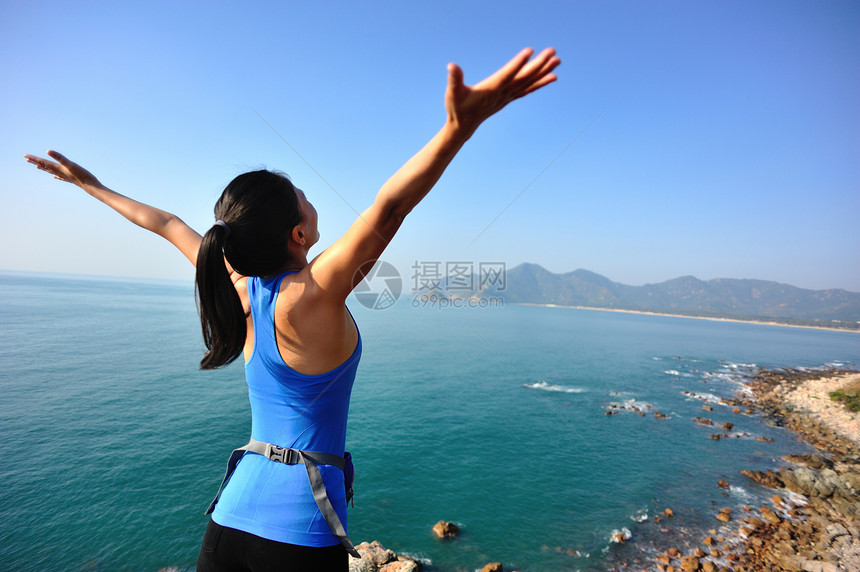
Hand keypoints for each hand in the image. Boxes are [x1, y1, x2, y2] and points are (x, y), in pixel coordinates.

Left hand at [24, 150, 102, 188]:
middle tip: (27, 159)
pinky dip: (55, 175)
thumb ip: (60, 157)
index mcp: (58, 168)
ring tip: (37, 167)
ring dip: (44, 168)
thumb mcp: (71, 164)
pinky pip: (60, 176)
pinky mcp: (70, 178)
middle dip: (36, 162)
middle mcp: (59, 172)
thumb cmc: (82, 175)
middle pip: (45, 166)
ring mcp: (65, 176)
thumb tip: (48, 151)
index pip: (43, 162)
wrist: (91, 186)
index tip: (25, 156)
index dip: (34, 158)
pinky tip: (55, 177)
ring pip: (51, 171)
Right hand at [445, 47, 559, 133]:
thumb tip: (452, 66)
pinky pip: (528, 89)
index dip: (518, 64)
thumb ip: (454, 79)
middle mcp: (503, 93)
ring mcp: (508, 96)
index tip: (530, 51)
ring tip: (558, 60)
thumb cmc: (457, 107)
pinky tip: (553, 76)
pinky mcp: (509, 98)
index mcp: (491, 90)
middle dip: (539, 64)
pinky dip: (541, 83)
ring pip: (529, 82)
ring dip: (544, 71)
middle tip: (552, 52)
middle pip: (524, 77)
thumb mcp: (452, 93)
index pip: (507, 75)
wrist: (463, 126)